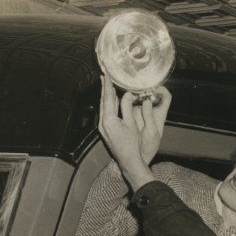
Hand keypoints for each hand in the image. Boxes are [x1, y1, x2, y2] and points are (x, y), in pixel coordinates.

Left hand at [98, 76, 157, 190]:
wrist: (129, 161)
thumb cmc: (133, 144)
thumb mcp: (132, 123)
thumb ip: (128, 107)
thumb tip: (127, 94)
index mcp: (109, 120)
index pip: (107, 98)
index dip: (107, 85)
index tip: (106, 75)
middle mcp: (103, 123)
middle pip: (103, 102)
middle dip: (104, 89)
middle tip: (104, 76)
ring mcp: (102, 128)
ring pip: (103, 108)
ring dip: (106, 97)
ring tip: (107, 86)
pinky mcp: (105, 131)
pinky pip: (105, 114)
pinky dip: (108, 105)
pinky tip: (111, 101)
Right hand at [121, 87, 171, 164]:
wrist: (138, 156)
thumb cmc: (148, 147)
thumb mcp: (151, 132)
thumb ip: (149, 116)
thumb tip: (146, 101)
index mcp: (161, 115)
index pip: (166, 97)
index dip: (162, 89)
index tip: (154, 87)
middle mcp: (152, 111)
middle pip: (152, 94)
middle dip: (146, 88)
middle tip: (137, 86)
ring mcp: (143, 113)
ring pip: (141, 97)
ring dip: (136, 93)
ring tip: (130, 90)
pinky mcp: (134, 115)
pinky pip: (132, 104)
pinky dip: (129, 100)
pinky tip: (124, 99)